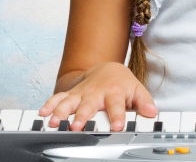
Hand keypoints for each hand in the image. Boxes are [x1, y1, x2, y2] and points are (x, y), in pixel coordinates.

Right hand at [39, 61, 157, 131]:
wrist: (107, 69)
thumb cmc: (122, 84)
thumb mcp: (137, 91)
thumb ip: (144, 102)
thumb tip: (152, 112)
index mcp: (114, 93)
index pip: (117, 106)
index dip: (117, 116)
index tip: (117, 127)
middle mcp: (95, 93)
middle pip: (88, 105)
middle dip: (82, 116)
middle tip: (77, 127)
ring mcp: (81, 93)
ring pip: (69, 102)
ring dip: (61, 112)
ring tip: (54, 122)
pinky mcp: (70, 94)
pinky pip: (57, 98)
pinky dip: (49, 104)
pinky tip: (42, 113)